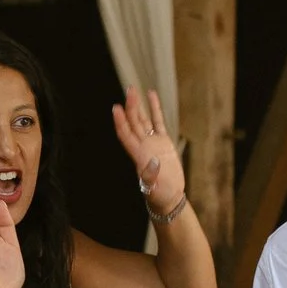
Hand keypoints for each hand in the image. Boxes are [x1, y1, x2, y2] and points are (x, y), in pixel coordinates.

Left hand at [110, 89, 183, 215]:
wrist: (169, 197)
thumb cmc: (159, 196)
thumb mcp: (153, 189)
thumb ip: (151, 176)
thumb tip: (153, 162)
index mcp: (138, 155)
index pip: (126, 135)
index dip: (121, 122)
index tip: (116, 109)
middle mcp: (142, 146)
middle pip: (134, 122)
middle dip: (131, 106)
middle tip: (129, 90)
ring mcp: (152, 142)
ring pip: (143, 120)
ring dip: (139, 105)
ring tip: (135, 90)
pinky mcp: (163, 142)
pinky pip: (158, 122)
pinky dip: (155, 109)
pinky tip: (152, 96)